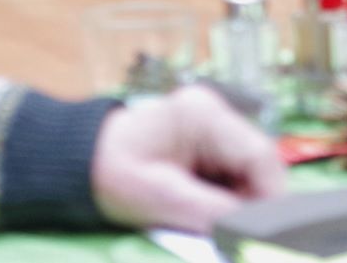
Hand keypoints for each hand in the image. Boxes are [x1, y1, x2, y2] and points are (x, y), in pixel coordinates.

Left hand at [89, 83, 285, 231]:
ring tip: (223, 226)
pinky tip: (212, 212)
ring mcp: (212, 123)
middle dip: (256, 200)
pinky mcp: (206, 139)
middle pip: (259, 161)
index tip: (268, 233)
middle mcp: (215, 111)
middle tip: (243, 234)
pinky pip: (233, 170)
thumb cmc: (112, 177)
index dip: (271, 195)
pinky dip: (229, 195)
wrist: (75, 165)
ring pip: (250, 168)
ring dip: (243, 200)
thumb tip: (256, 231)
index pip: (259, 154)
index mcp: (203, 115)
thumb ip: (214, 213)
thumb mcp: (162, 200)